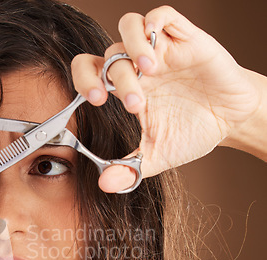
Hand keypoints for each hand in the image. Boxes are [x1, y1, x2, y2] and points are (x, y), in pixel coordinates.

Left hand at [71, 6, 259, 192]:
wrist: (232, 120)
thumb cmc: (192, 132)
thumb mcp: (157, 155)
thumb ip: (131, 169)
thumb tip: (104, 185)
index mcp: (126, 89)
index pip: (91, 71)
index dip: (84, 80)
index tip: (95, 102)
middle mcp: (139, 67)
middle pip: (108, 55)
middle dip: (112, 78)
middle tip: (133, 104)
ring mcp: (161, 50)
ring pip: (129, 28)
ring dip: (130, 49)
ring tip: (147, 73)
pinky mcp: (186, 39)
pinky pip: (162, 16)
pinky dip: (153, 28)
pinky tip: (157, 57)